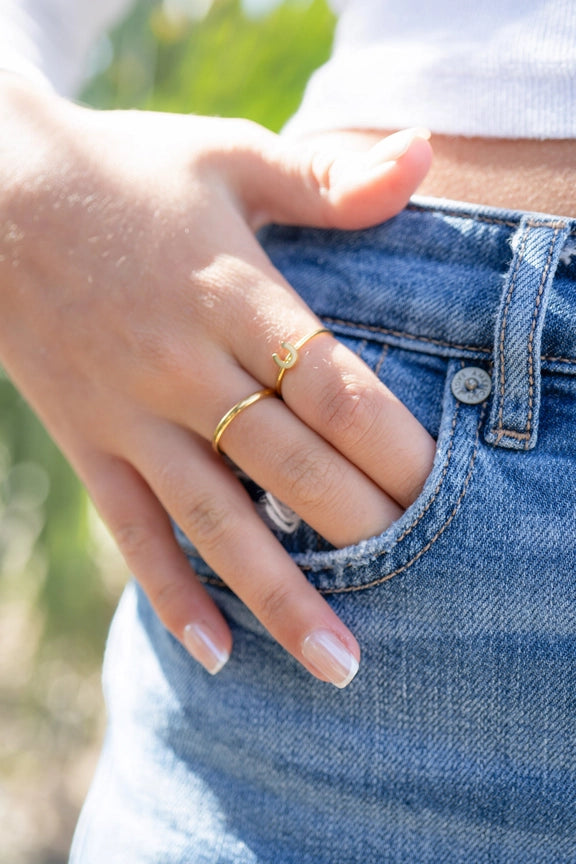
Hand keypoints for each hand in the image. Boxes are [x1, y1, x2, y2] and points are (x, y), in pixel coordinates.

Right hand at [0, 76, 434, 686]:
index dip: (389, 443)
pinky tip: (214, 651)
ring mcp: (130, 413)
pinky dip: (170, 592)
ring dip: (279, 594)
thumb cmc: (126, 172)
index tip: (439, 493)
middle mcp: (185, 365)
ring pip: (215, 518)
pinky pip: (131, 528)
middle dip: (358, 528)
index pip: (331, 384)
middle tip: (421, 591)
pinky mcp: (86, 440)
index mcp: (233, 293)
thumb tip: (420, 153)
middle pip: (288, 464)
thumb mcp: (229, 158)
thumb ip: (326, 178)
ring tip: (336, 662)